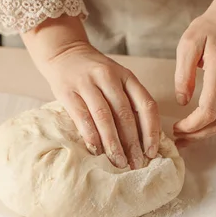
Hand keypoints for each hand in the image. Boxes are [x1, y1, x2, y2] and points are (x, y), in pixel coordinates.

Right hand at [42, 42, 159, 168]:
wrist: (64, 52)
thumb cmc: (95, 74)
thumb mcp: (117, 80)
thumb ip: (128, 101)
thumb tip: (142, 140)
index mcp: (127, 76)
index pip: (146, 104)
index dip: (151, 130)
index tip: (151, 152)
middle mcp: (109, 77)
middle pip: (125, 114)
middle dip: (132, 143)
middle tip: (136, 164)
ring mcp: (87, 83)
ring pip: (105, 117)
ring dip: (113, 144)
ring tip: (119, 162)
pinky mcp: (68, 92)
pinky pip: (82, 118)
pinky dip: (91, 136)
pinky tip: (97, 151)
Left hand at [174, 7, 215, 146]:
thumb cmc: (210, 28)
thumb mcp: (189, 43)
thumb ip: (184, 74)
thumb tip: (182, 101)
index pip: (209, 111)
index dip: (192, 125)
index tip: (176, 127)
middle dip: (197, 135)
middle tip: (178, 140)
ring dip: (204, 133)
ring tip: (184, 138)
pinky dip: (210, 124)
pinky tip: (195, 127)